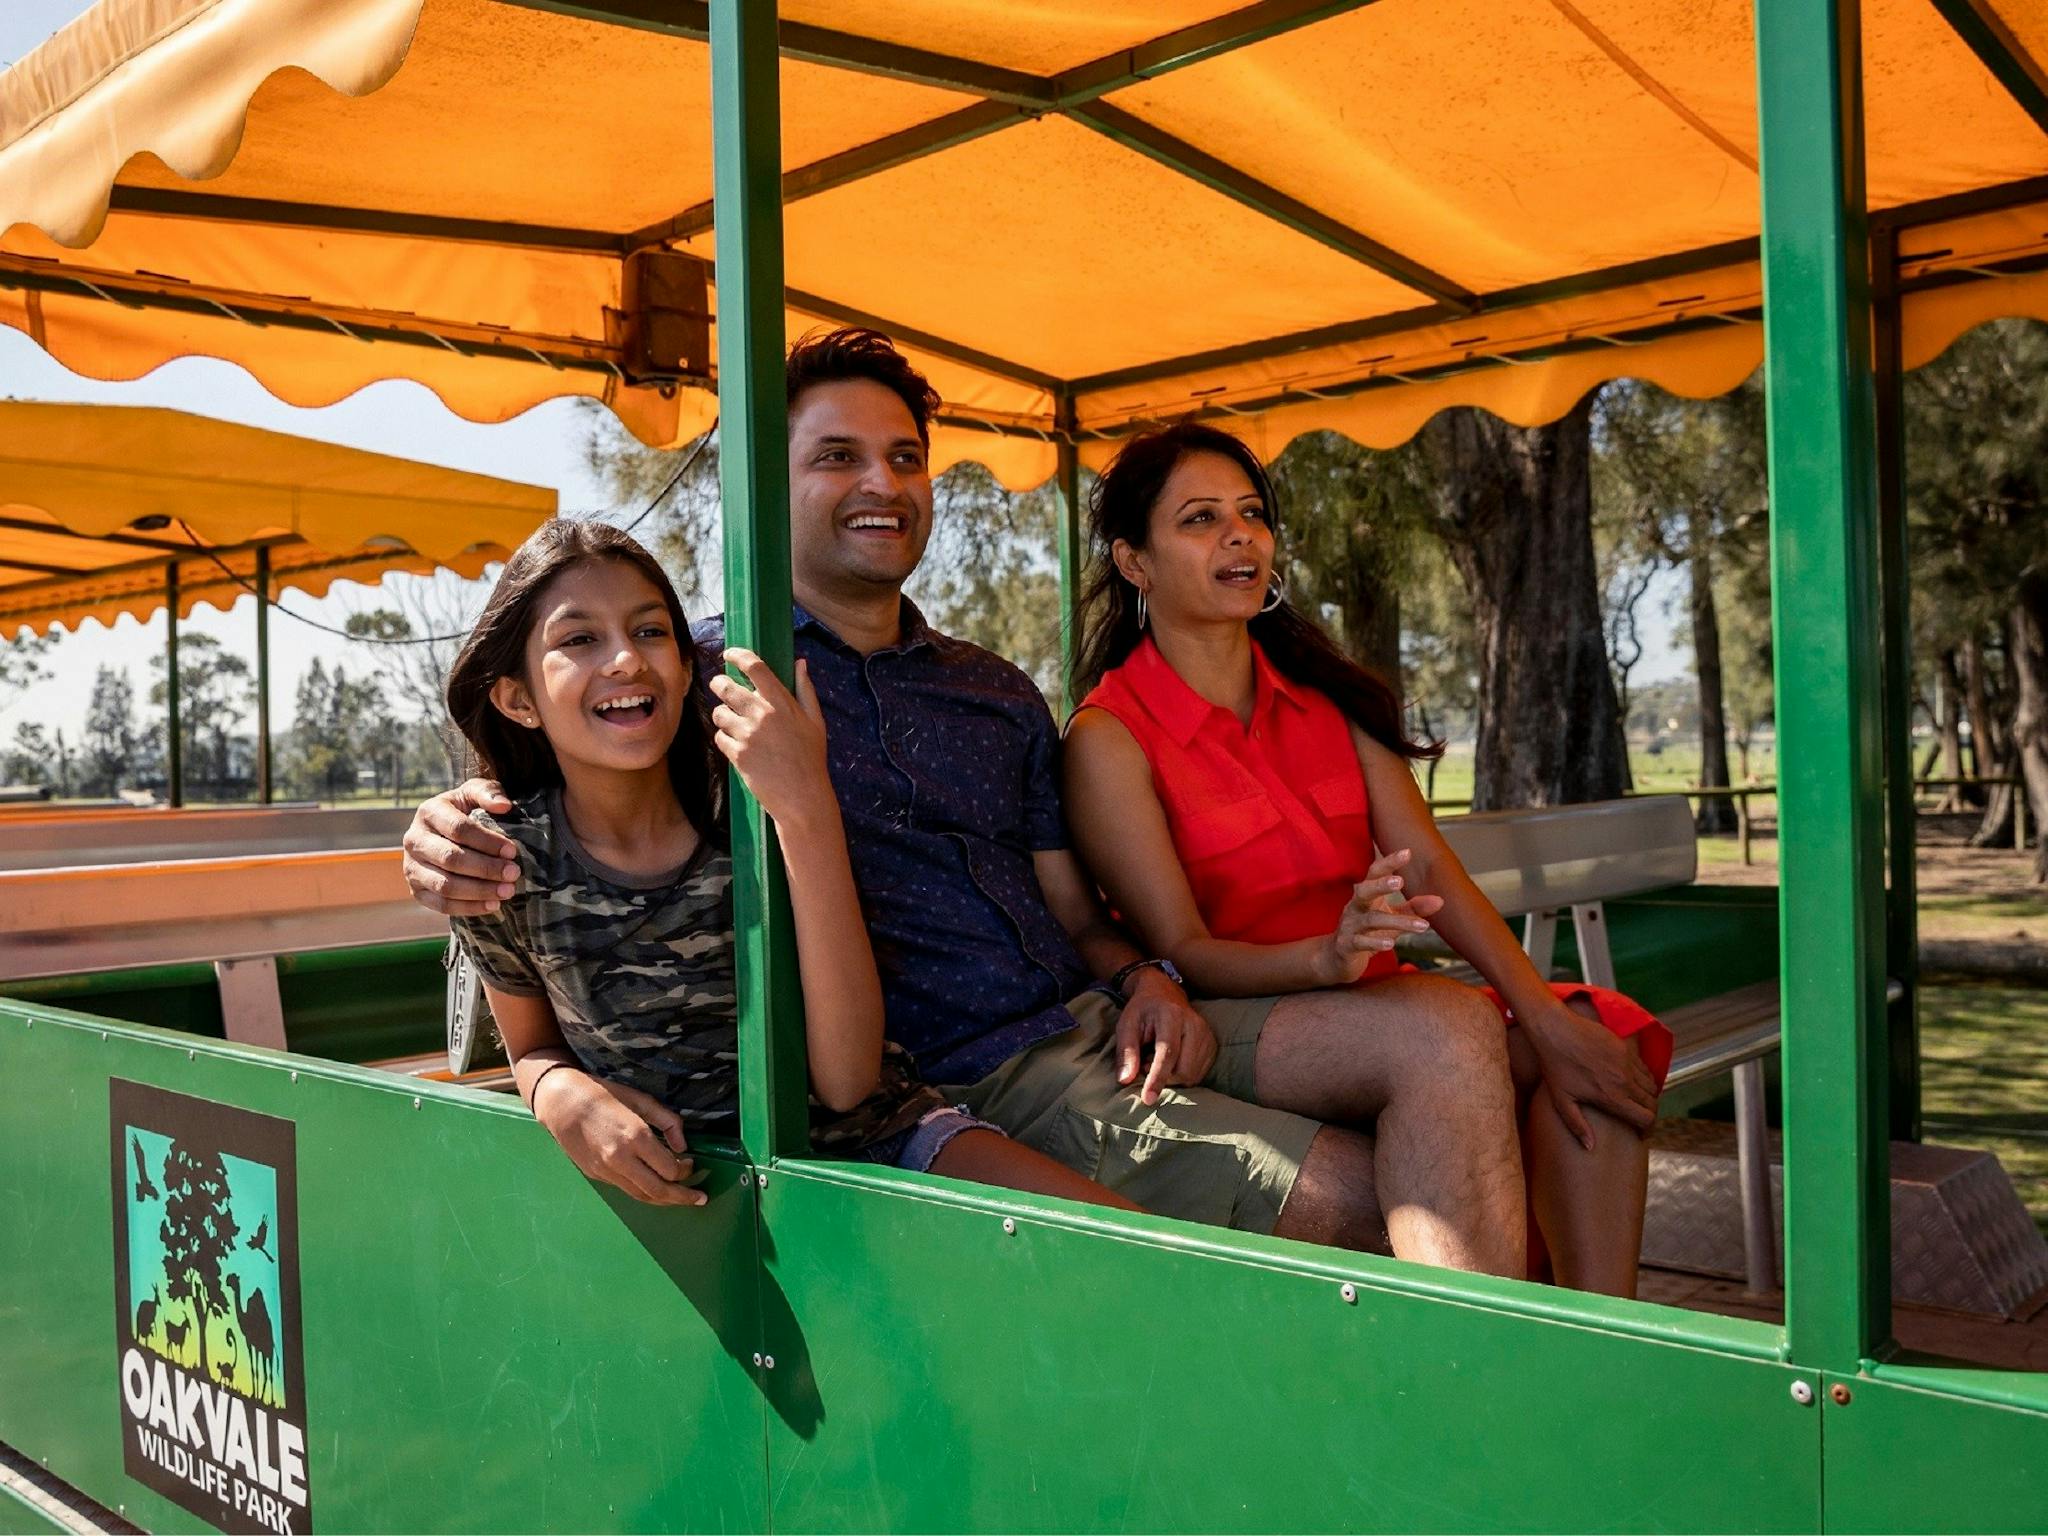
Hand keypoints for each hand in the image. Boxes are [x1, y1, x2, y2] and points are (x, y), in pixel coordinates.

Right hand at [401, 777, 518, 915]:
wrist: (443, 832)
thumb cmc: (465, 809)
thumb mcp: (474, 793)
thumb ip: (488, 793)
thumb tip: (504, 806)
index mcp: (429, 812)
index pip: (458, 829)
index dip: (487, 842)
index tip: (512, 851)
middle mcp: (414, 840)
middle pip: (451, 859)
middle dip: (486, 868)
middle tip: (514, 874)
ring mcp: (411, 867)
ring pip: (445, 885)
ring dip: (479, 891)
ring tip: (507, 891)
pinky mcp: (416, 890)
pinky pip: (441, 904)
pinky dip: (468, 908)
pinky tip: (493, 905)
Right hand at [532, 1069, 708, 1206]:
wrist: (561, 1103)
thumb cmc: (603, 1094)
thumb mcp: (640, 1099)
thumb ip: (667, 1121)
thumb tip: (683, 1145)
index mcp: (635, 1137)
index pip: (670, 1168)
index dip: (686, 1170)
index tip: (691, 1162)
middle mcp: (621, 1159)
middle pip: (659, 1190)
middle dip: (683, 1197)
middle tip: (700, 1198)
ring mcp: (606, 1170)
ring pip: (642, 1196)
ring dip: (665, 1201)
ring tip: (682, 1200)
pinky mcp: (596, 1175)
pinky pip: (627, 1190)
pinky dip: (645, 1193)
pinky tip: (656, 1190)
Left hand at [709, 649, 830, 826]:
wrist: (802, 796)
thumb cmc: (811, 758)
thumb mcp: (815, 721)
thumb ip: (805, 690)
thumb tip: (800, 663)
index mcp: (782, 703)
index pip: (755, 667)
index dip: (738, 655)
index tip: (730, 654)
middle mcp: (762, 714)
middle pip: (726, 686)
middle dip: (718, 683)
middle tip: (720, 686)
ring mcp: (747, 735)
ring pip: (718, 713)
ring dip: (721, 714)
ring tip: (731, 721)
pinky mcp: (737, 754)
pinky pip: (719, 737)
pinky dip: (724, 738)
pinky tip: (736, 744)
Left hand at [1113, 968, 1217, 1104]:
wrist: (1164, 994)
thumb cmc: (1142, 1011)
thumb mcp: (1127, 1025)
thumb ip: (1126, 1052)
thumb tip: (1125, 1080)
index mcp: (1171, 1015)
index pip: (1167, 1052)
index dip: (1157, 1078)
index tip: (1148, 1099)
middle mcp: (1195, 1024)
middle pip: (1183, 1069)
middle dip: (1163, 1078)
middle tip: (1145, 1062)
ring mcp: (1207, 1035)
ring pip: (1192, 1075)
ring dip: (1171, 1077)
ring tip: (1158, 1058)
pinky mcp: (1212, 1045)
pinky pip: (1198, 1074)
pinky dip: (1182, 1074)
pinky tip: (1172, 1060)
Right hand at [1314, 848, 1444, 985]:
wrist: (1338, 958)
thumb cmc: (1367, 933)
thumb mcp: (1391, 918)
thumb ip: (1413, 908)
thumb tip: (1441, 900)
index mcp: (1366, 895)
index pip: (1374, 873)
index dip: (1389, 862)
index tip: (1407, 852)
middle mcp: (1355, 906)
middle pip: (1364, 890)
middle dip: (1381, 884)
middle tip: (1400, 881)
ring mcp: (1349, 926)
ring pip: (1370, 919)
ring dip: (1396, 922)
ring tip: (1422, 925)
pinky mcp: (1346, 945)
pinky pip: (1360, 942)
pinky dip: (1374, 943)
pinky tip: (1390, 944)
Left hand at [1520, 999, 1659, 1148]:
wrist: (1556, 1031)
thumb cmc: (1555, 1067)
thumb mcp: (1561, 1100)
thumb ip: (1577, 1126)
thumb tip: (1590, 1147)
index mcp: (1612, 1097)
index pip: (1646, 1119)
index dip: (1648, 1130)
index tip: (1641, 1134)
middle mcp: (1625, 1081)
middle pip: (1652, 1104)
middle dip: (1649, 1114)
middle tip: (1639, 1119)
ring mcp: (1627, 1063)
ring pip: (1652, 1086)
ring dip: (1648, 1096)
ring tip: (1636, 1102)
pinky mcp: (1626, 1048)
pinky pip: (1645, 1068)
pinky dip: (1644, 1079)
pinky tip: (1631, 1082)